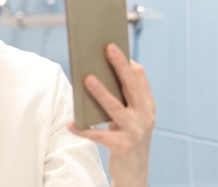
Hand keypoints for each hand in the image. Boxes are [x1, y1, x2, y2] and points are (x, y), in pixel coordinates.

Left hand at [68, 43, 154, 186]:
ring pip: (116, 108)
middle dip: (119, 66)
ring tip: (86, 79)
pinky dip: (84, 129)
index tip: (115, 46)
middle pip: (131, 86)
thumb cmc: (126, 136)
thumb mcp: (129, 116)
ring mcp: (135, 132)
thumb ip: (119, 98)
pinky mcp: (123, 147)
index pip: (140, 78)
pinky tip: (71, 123)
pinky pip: (99, 136)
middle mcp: (145, 116)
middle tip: (107, 48)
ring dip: (101, 93)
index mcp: (146, 105)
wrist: (134, 171)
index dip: (128, 61)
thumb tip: (95, 74)